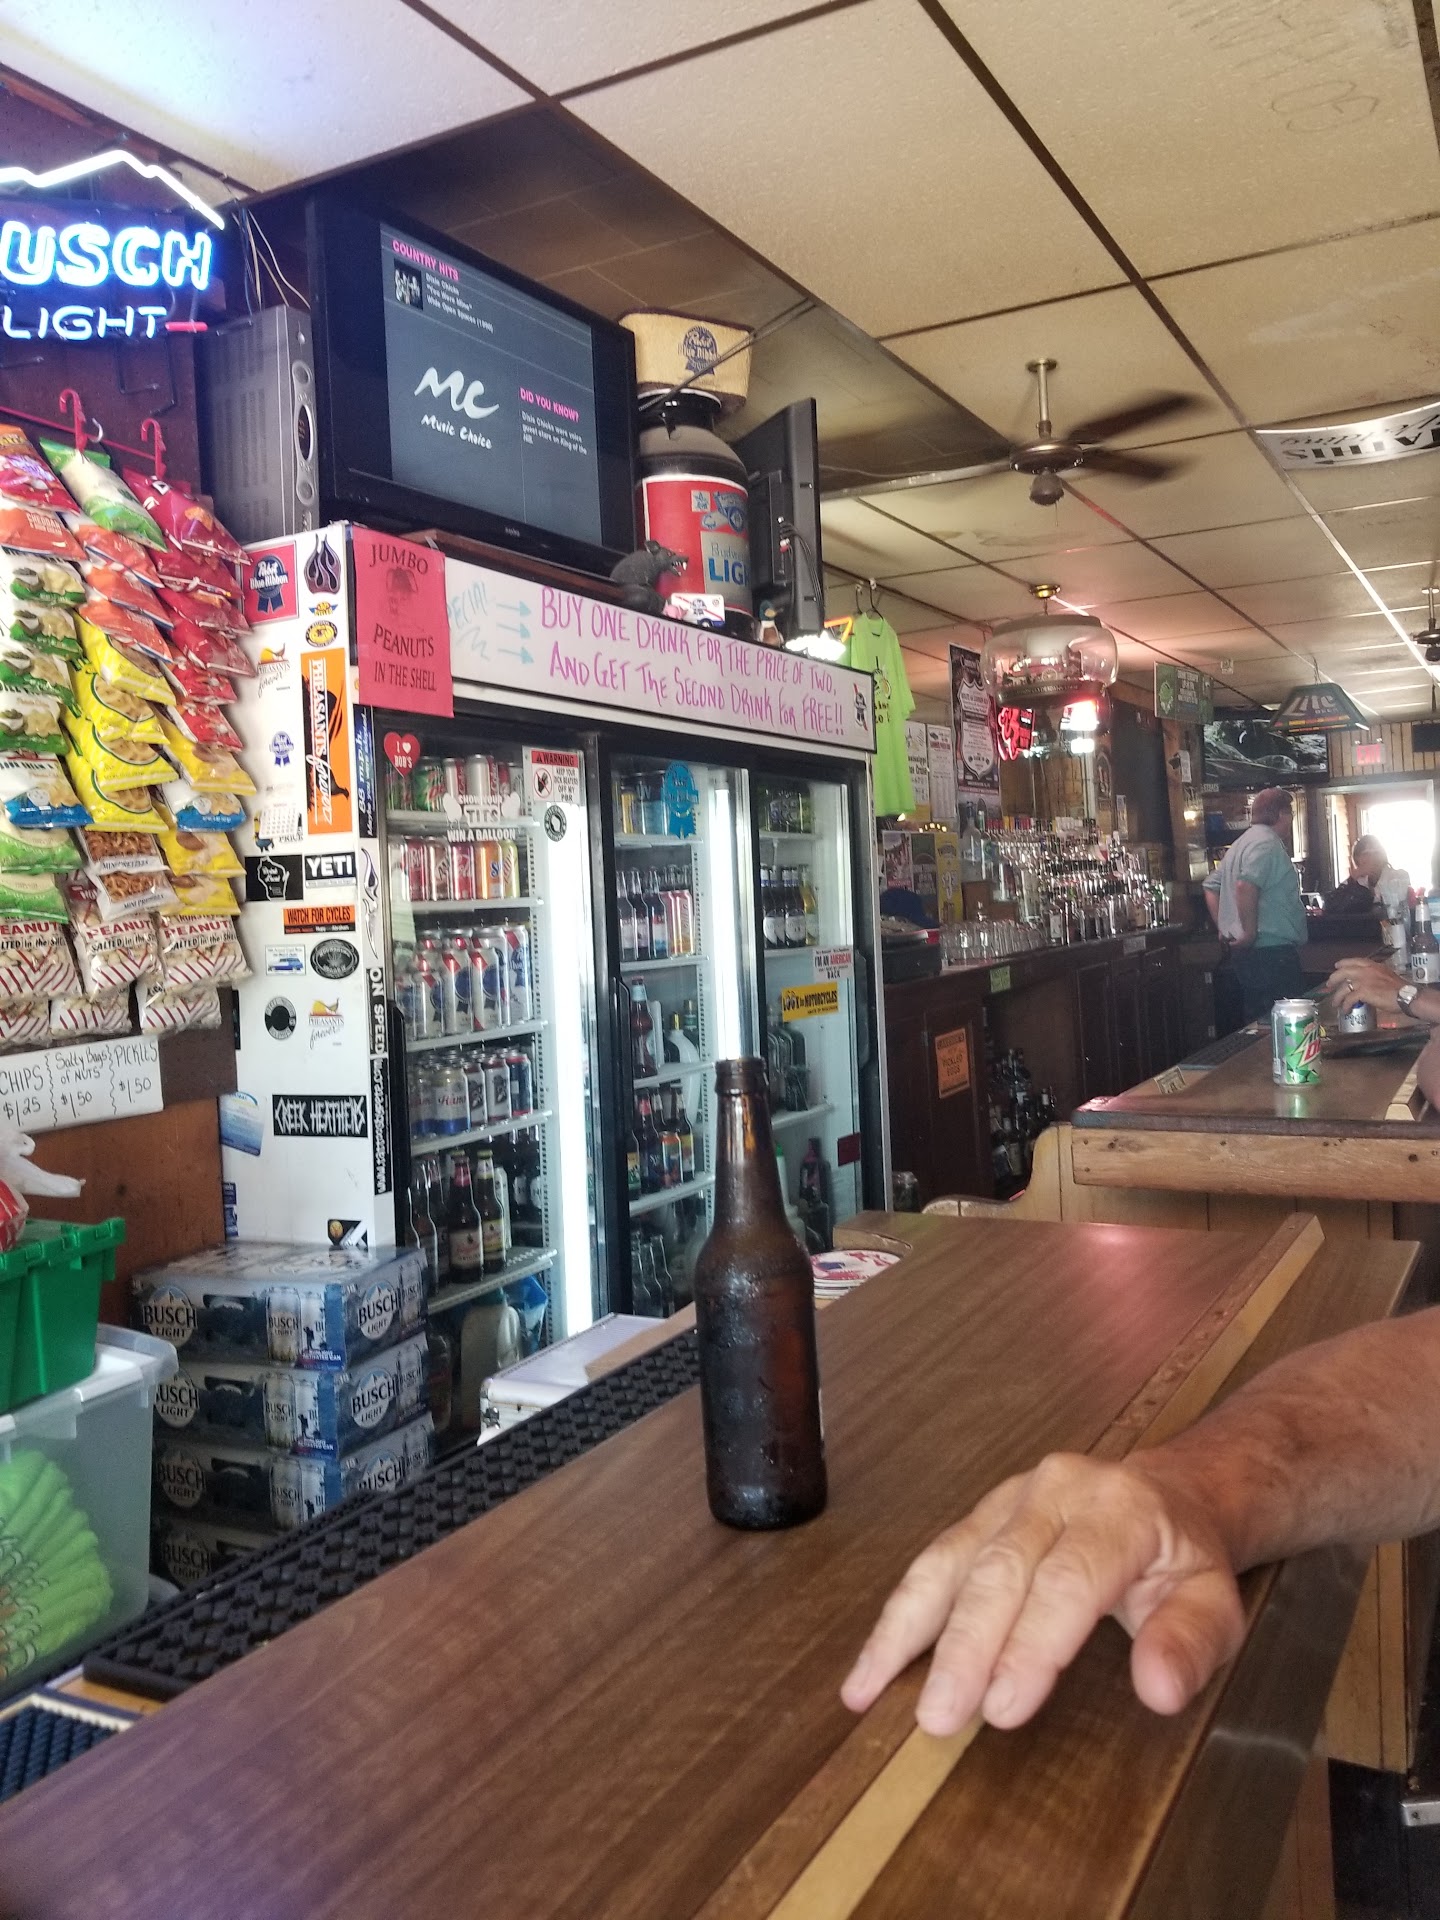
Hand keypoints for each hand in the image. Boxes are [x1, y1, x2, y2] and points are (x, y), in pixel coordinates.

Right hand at [840, 1454, 1245, 1732]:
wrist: (1168, 1495)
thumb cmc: (1185, 1561)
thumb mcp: (1216, 1604)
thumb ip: (1190, 1645)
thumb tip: (1158, 1690)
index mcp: (1120, 1509)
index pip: (1069, 1578)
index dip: (1033, 1643)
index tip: (1005, 1709)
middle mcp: (1057, 1490)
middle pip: (1001, 1569)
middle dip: (964, 1646)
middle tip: (938, 1716)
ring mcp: (1010, 1497)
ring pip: (951, 1559)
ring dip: (908, 1628)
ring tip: (870, 1688)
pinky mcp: (980, 1514)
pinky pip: (933, 1561)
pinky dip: (898, 1615)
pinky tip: (871, 1664)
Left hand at [1324, 957, 1406, 1016]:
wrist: (1406, 996)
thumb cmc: (1400, 989)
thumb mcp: (1387, 976)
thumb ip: (1375, 977)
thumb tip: (1367, 985)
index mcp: (1373, 966)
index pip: (1355, 960)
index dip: (1344, 963)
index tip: (1337, 966)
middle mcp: (1366, 971)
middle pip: (1343, 972)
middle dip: (1334, 979)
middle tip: (1329, 985)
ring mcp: (1364, 980)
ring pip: (1344, 987)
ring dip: (1338, 997)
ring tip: (1335, 1004)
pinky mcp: (1363, 991)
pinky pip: (1349, 999)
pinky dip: (1345, 1005)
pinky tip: (1345, 1010)